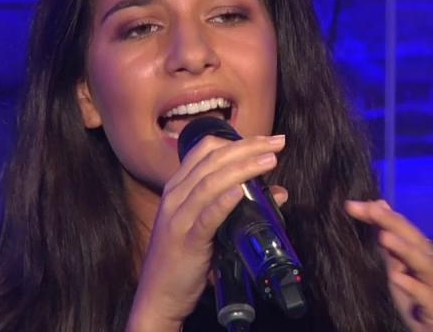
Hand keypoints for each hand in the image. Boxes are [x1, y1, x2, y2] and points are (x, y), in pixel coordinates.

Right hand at [126, 134, 286, 331]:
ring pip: (210, 182)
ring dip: (243, 168)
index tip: (264, 141)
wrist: (158, 295)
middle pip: (212, 160)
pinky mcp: (186, 240)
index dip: (236, 141)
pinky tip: (241, 192)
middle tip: (276, 143)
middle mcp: (176, 195)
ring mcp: (178, 217)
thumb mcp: (209, 226)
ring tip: (270, 161)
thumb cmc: (185, 257)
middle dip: (246, 147)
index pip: (205, 151)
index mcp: (178, 187)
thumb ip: (237, 205)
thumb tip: (277, 194)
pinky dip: (224, 201)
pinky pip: (206, 216)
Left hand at [345, 199, 432, 330]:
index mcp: (420, 253)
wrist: (429, 326)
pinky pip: (428, 298)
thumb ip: (387, 237)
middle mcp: (430, 266)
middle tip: (372, 210)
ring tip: (384, 237)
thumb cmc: (413, 296)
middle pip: (414, 240)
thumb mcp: (396, 263)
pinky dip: (414, 288)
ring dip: (405, 250)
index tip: (352, 206)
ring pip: (425, 265)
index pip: (401, 228)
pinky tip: (397, 277)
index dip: (380, 215)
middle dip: (394, 223)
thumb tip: (378, 204)